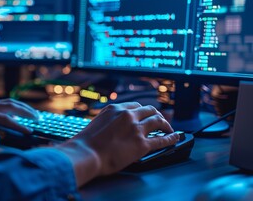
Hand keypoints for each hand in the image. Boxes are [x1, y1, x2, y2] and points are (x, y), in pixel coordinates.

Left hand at [0, 99, 39, 146]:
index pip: (5, 119)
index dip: (18, 125)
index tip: (29, 132)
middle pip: (11, 105)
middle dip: (26, 111)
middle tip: (38, 118)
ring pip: (8, 102)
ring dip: (22, 107)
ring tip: (33, 114)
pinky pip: (4, 104)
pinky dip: (15, 107)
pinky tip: (18, 114)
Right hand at [56, 102, 179, 186]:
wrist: (86, 153)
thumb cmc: (87, 142)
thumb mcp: (97, 122)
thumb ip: (109, 120)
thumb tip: (114, 124)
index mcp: (116, 109)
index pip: (136, 106)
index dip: (144, 111)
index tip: (147, 114)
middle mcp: (128, 115)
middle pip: (150, 110)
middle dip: (157, 115)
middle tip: (160, 121)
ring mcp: (136, 128)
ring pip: (158, 121)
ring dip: (165, 124)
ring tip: (168, 129)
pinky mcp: (142, 144)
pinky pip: (162, 139)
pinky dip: (171, 138)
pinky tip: (174, 138)